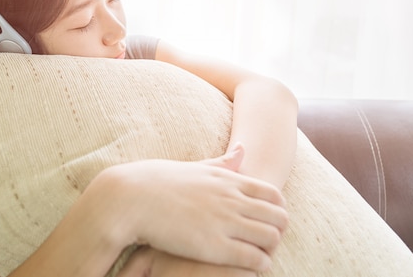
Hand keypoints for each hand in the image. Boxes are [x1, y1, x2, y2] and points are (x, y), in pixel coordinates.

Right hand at [103, 145, 287, 271]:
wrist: (133, 197)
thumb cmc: (159, 182)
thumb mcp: (198, 167)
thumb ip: (223, 162)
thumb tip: (243, 148)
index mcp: (229, 180)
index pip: (274, 195)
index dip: (277, 211)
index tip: (265, 222)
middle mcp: (232, 198)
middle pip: (279, 217)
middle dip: (278, 232)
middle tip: (264, 242)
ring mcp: (225, 221)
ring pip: (272, 238)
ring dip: (269, 249)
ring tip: (256, 255)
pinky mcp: (215, 245)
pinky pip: (254, 259)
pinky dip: (259, 265)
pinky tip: (248, 268)